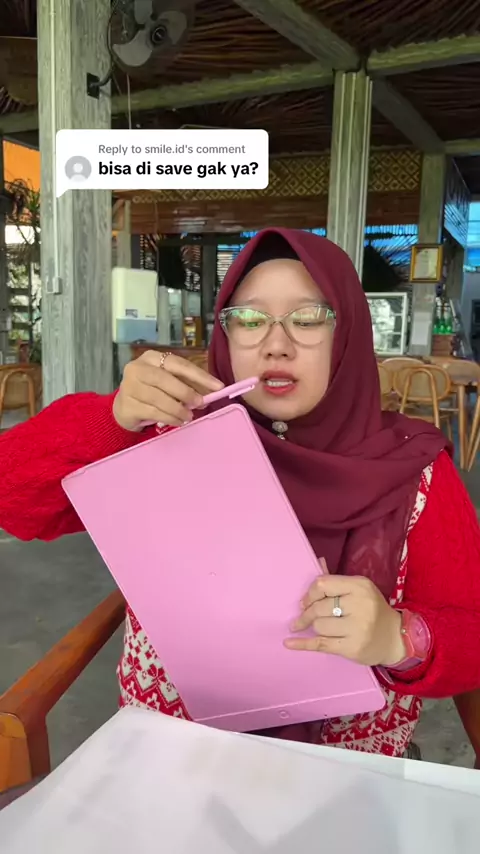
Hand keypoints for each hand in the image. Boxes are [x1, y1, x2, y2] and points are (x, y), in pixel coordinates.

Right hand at [113, 351, 223, 431]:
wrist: (124, 407)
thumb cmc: (151, 391)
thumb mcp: (167, 383)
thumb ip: (186, 384)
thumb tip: (209, 393)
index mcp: (151, 358)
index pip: (178, 364)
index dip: (199, 375)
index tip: (218, 386)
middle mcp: (137, 368)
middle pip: (165, 379)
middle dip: (186, 392)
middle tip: (200, 403)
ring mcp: (129, 386)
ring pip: (158, 398)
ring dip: (178, 409)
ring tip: (189, 416)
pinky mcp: (127, 405)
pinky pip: (153, 412)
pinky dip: (169, 418)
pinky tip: (178, 421)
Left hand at [284, 571, 405, 666]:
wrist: (395, 637)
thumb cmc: (372, 609)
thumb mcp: (358, 589)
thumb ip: (336, 580)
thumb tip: (316, 561)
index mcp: (360, 586)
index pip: (323, 584)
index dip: (309, 593)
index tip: (305, 601)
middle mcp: (360, 605)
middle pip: (319, 608)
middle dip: (307, 613)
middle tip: (302, 617)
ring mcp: (357, 628)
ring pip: (319, 626)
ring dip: (313, 627)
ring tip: (315, 627)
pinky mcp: (353, 648)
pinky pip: (320, 645)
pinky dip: (302, 644)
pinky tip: (289, 643)